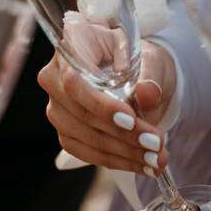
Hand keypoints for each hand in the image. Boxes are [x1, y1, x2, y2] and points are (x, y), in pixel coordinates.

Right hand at [38, 41, 176, 175]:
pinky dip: (114, 160)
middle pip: (80, 113)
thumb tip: (147, 93)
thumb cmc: (137, 58)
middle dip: (122, 134)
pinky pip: (83, 151)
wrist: (131, 70)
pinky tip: (141, 164)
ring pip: (83, 136)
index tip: (131, 119)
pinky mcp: (64, 129)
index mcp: (71, 46)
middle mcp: (54, 76)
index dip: (100, 105)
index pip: (74, 82)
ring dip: (122, 152)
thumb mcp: (149, 57)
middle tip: (156, 145)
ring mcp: (56, 105)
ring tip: (156, 159)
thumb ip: (150, 73)